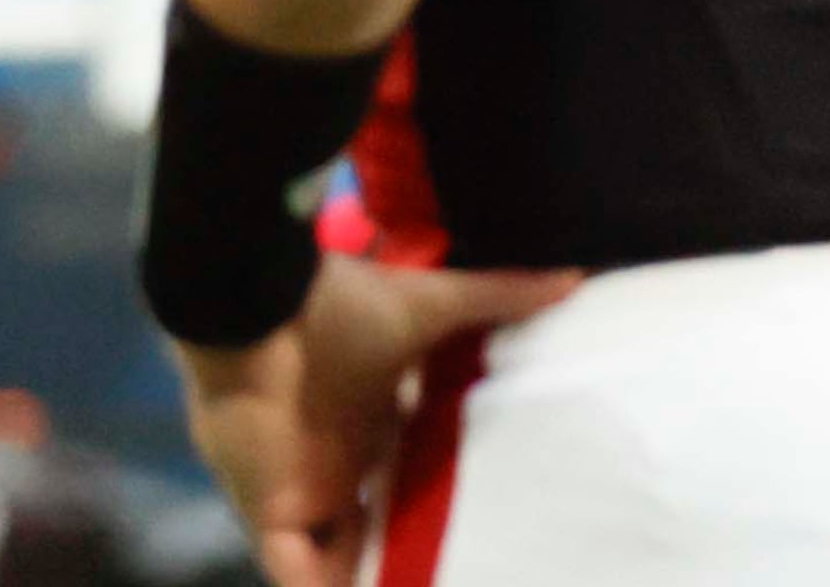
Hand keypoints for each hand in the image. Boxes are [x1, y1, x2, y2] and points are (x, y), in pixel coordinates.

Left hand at [177, 255, 583, 586]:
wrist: (259, 313)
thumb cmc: (337, 308)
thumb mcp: (429, 307)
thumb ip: (495, 297)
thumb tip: (570, 274)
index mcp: (369, 420)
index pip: (400, 476)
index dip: (429, 502)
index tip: (478, 521)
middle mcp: (335, 462)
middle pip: (371, 526)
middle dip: (403, 550)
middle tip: (460, 566)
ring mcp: (302, 492)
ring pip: (335, 558)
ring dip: (367, 576)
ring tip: (424, 586)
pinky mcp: (273, 513)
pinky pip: (294, 572)